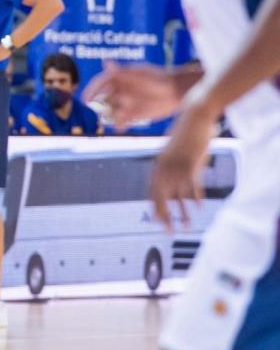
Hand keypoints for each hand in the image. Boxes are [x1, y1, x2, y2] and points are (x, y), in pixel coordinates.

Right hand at [82, 62, 181, 128]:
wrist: (178, 91)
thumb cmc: (159, 78)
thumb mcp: (140, 74)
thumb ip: (123, 72)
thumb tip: (105, 63)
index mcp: (120, 78)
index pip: (101, 84)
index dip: (92, 90)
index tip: (86, 99)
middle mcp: (120, 91)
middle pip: (104, 99)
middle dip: (101, 105)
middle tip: (104, 110)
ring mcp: (126, 104)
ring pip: (111, 112)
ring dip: (110, 116)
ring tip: (118, 117)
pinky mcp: (133, 115)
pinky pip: (121, 122)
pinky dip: (119, 126)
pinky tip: (120, 128)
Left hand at [149, 103, 216, 230]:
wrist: (193, 117)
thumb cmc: (184, 134)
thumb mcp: (172, 152)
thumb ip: (170, 166)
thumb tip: (172, 180)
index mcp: (157, 165)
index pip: (152, 192)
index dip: (155, 208)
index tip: (157, 221)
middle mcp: (164, 168)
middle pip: (160, 198)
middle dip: (164, 217)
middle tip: (168, 232)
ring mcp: (177, 166)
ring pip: (178, 196)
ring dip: (182, 214)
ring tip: (186, 227)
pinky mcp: (191, 164)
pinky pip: (192, 186)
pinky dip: (195, 198)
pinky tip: (198, 208)